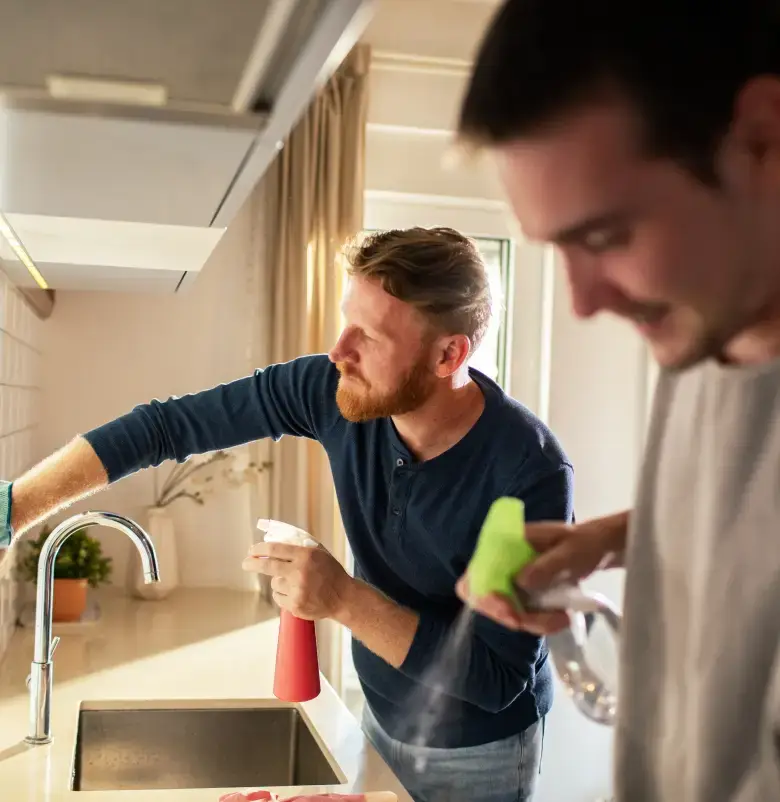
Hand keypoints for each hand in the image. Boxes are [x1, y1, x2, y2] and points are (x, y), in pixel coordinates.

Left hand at [242, 542, 353, 620]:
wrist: (343, 597)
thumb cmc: (331, 572)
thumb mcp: (319, 553)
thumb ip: (299, 547)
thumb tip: (275, 544)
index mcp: (305, 555)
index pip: (275, 549)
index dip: (260, 549)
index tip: (252, 550)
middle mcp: (299, 572)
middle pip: (267, 566)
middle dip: (253, 563)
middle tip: (246, 563)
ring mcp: (296, 590)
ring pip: (275, 583)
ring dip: (280, 582)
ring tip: (296, 583)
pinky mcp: (295, 605)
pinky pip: (278, 597)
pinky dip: (283, 595)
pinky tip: (296, 594)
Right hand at [457, 515, 625, 634]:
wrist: (600, 549)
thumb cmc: (584, 543)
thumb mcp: (570, 550)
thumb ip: (547, 565)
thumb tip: (520, 581)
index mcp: (507, 542)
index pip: (478, 567)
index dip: (481, 590)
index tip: (505, 609)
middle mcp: (503, 561)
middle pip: (483, 594)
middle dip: (504, 613)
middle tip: (528, 622)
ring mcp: (513, 578)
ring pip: (504, 609)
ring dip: (528, 621)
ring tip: (561, 620)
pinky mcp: (525, 593)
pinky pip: (521, 614)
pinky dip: (538, 622)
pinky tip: (561, 619)